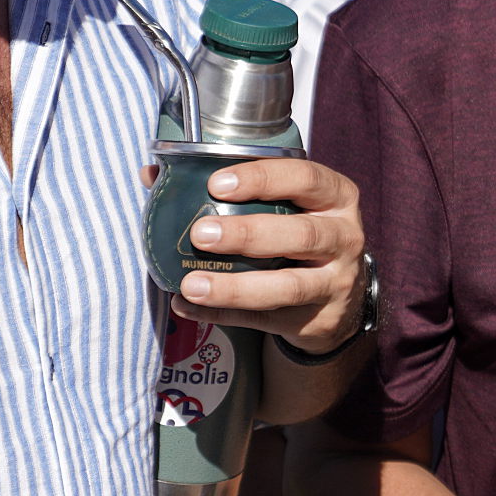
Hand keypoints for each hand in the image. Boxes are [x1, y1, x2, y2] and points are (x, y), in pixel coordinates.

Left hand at [172, 158, 366, 357]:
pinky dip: (223, 314)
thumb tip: (152, 175)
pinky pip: (266, 320)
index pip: (305, 178)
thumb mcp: (286, 202)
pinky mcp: (316, 319)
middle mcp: (343, 237)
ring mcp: (335, 282)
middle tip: (200, 234)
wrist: (341, 296)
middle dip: (247, 234)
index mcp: (335, 196)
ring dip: (235, 287)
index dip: (262, 178)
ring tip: (192, 284)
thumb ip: (230, 186)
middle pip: (301, 235)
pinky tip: (188, 307)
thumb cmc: (299, 232)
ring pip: (288, 286)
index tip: (216, 184)